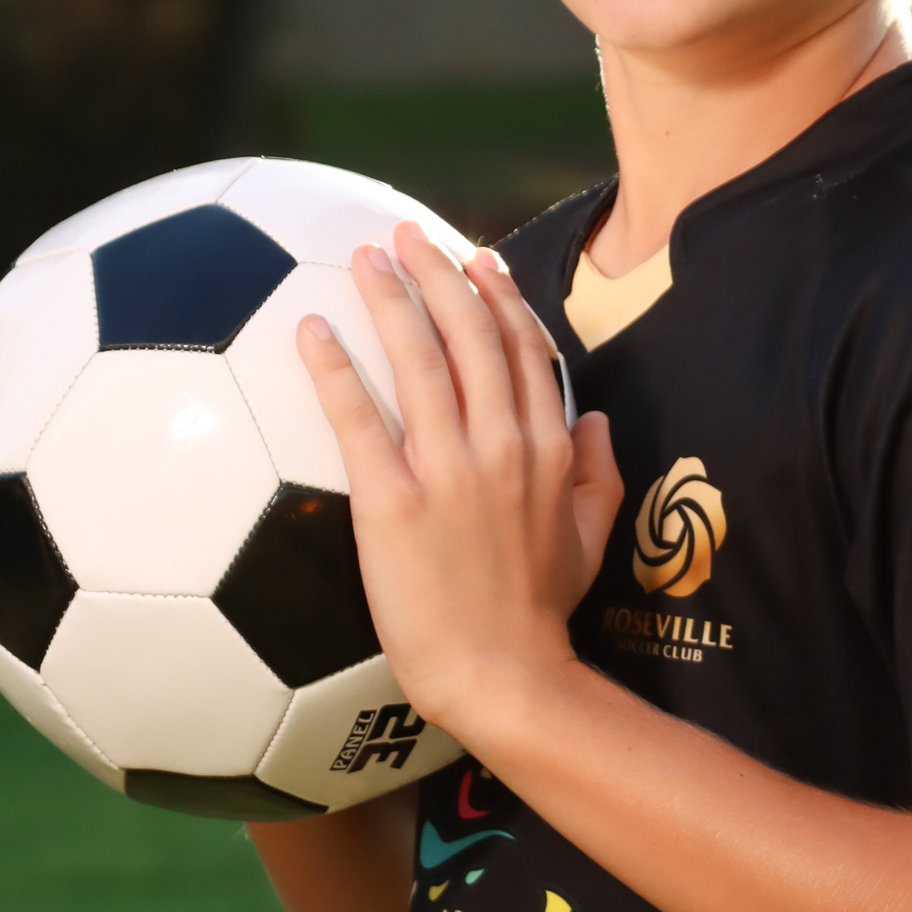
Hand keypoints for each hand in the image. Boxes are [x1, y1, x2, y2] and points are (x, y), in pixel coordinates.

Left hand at [296, 223, 623, 744]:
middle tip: (405, 235)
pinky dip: (334, 370)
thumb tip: (600, 420)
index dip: (498, 298)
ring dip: (390, 300)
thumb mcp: (593, 539)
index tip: (475, 261)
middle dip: (438, 275)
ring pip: (419, 362)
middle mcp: (502, 446)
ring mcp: (449, 472)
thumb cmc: (541, 614)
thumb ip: (601, 473)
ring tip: (364, 259)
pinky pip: (360, 422)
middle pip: (470, 338)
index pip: (524, 352)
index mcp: (549, 450)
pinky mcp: (394, 503)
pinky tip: (310, 331)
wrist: (504, 676)